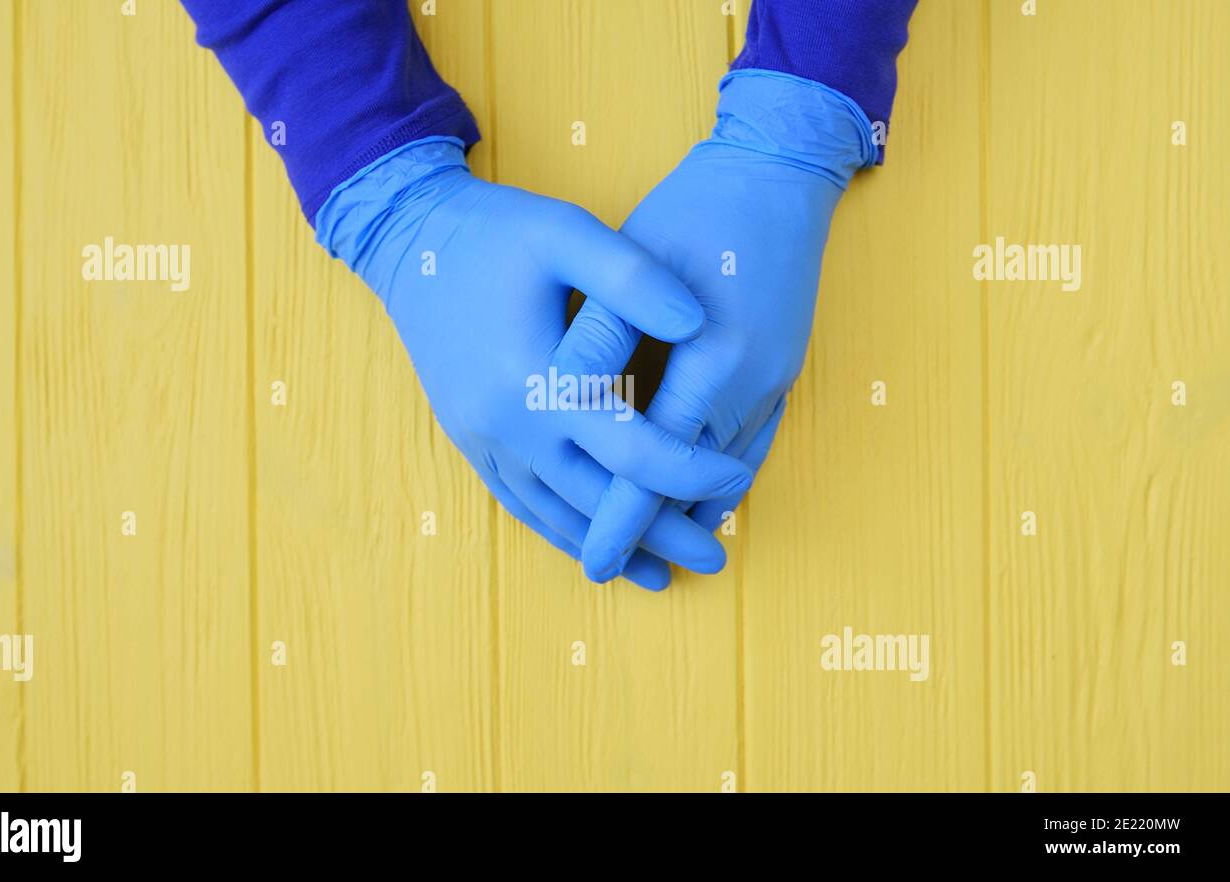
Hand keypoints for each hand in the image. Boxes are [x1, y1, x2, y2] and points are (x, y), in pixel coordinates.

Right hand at [315, 137, 755, 589]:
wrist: (407, 240)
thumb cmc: (493, 232)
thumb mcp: (565, 233)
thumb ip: (632, 277)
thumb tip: (699, 322)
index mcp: (537, 380)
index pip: (631, 450)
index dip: (690, 471)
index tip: (736, 476)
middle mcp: (507, 425)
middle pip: (596, 502)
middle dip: (659, 533)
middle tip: (716, 556)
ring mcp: (483, 440)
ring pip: (555, 515)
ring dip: (610, 547)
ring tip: (662, 575)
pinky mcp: (471, 441)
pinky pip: (520, 505)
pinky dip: (560, 532)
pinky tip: (589, 547)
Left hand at [553, 71, 876, 583]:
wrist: (781, 172)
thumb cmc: (699, 209)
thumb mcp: (638, 255)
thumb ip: (602, 328)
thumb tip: (560, 393)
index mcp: (712, 359)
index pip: (656, 462)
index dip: (621, 516)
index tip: (592, 561)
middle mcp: (750, 383)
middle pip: (694, 482)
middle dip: (654, 532)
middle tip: (615, 573)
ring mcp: (774, 381)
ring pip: (729, 473)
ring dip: (691, 515)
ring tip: (658, 558)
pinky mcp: (782, 372)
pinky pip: (752, 447)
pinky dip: (723, 481)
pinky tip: (704, 501)